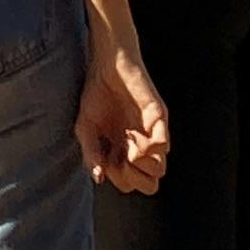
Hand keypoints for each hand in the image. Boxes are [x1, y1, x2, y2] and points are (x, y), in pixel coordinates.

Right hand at [76, 38, 169, 194]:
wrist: (107, 64)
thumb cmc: (96, 94)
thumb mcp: (85, 127)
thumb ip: (91, 153)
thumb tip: (99, 178)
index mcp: (124, 152)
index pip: (131, 184)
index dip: (120, 180)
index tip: (108, 161)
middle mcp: (141, 146)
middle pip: (150, 185)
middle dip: (133, 178)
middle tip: (120, 159)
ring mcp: (152, 133)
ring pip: (159, 169)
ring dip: (140, 165)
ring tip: (128, 146)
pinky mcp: (158, 118)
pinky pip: (163, 145)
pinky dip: (149, 148)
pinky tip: (135, 136)